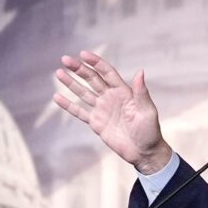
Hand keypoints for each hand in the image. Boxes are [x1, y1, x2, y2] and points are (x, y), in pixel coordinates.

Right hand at [52, 51, 170, 175]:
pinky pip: (79, 112)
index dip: (95, 63)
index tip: (83, 54)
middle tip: (65, 59)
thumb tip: (140, 71)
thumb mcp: (147, 111)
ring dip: (71, 83)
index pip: (107, 72)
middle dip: (78, 69)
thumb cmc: (150, 131)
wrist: (144, 153)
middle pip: (92, 79)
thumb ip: (141, 92)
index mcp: (123, 91)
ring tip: (58, 73)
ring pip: (83, 93)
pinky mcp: (96, 123)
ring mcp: (102, 109)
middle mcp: (110, 97)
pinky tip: (57, 97)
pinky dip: (68, 105)